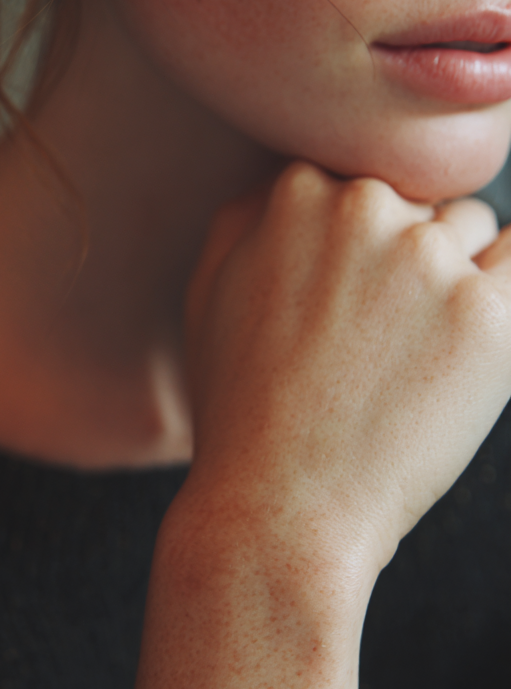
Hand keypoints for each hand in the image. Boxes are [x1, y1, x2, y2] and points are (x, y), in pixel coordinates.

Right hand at [181, 160, 510, 583]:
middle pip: (417, 200)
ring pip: (471, 229)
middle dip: (405, 251)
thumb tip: (297, 181)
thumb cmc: (239, 409)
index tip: (345, 295)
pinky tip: (470, 340)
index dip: (353, 240)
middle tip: (374, 334)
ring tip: (409, 352)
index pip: (358, 182)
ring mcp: (429, 259)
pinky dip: (501, 294)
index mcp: (296, 192)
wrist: (280, 507)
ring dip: (455, 273)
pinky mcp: (489, 316)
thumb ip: (249, 214)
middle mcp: (365, 208)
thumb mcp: (207, 292)